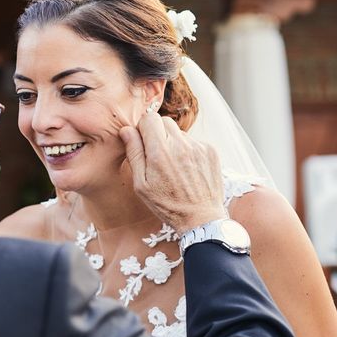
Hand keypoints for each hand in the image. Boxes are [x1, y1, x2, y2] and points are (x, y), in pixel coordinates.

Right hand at [119, 113, 225, 232]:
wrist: (201, 218)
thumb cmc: (167, 205)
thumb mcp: (141, 184)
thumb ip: (134, 153)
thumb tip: (126, 131)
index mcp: (160, 152)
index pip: (149, 118)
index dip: (143, 128)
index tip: (143, 142)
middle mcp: (180, 144)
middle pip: (164, 121)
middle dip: (157, 133)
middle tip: (156, 155)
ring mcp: (198, 147)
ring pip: (179, 132)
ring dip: (173, 142)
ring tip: (174, 167)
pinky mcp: (210, 151)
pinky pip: (193, 142)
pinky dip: (187, 150)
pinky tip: (186, 170)